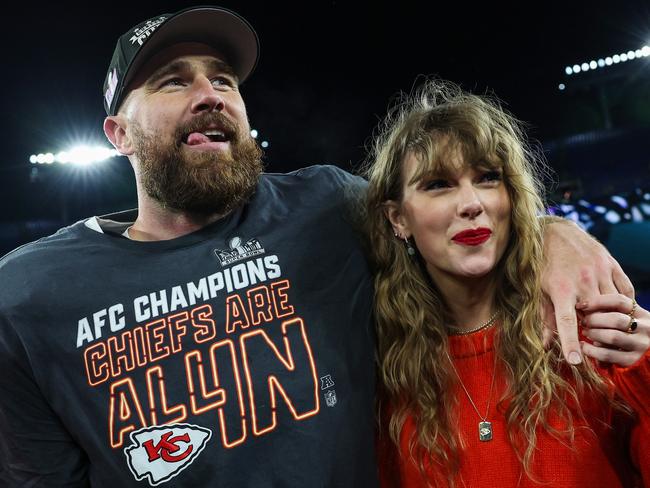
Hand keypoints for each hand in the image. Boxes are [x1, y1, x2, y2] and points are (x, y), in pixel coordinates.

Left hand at [540, 218, 633, 363]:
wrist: (554, 231)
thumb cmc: (542, 263)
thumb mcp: (537, 289)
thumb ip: (544, 318)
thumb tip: (545, 346)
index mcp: (560, 289)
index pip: (566, 322)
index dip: (570, 343)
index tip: (575, 361)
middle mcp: (583, 281)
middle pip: (596, 316)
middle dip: (595, 329)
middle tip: (591, 334)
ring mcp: (600, 271)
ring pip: (614, 304)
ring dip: (610, 317)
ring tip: (602, 322)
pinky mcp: (612, 264)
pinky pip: (625, 290)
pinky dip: (623, 303)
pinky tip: (617, 308)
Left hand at [577, 294, 649, 366]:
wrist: (644, 353)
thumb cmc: (623, 329)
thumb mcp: (623, 315)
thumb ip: (609, 309)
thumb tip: (582, 305)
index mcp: (641, 313)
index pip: (619, 301)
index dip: (597, 302)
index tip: (580, 305)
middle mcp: (644, 328)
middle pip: (616, 319)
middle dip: (594, 320)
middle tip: (583, 322)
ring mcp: (640, 345)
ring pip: (613, 337)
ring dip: (593, 334)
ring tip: (585, 332)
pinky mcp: (632, 359)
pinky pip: (608, 354)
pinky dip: (592, 350)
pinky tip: (583, 346)